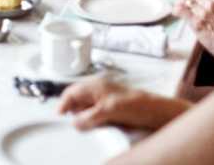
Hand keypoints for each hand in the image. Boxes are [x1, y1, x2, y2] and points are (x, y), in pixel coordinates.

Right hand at [59, 77, 176, 130]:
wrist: (154, 112)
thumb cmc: (135, 103)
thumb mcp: (108, 109)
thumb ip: (89, 116)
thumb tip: (75, 122)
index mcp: (95, 86)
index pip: (71, 92)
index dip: (63, 103)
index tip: (59, 116)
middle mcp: (97, 92)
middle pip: (76, 102)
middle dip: (72, 112)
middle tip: (71, 123)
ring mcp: (102, 102)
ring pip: (84, 111)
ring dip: (82, 119)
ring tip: (85, 126)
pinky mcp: (108, 112)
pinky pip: (93, 118)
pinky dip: (91, 123)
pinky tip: (94, 128)